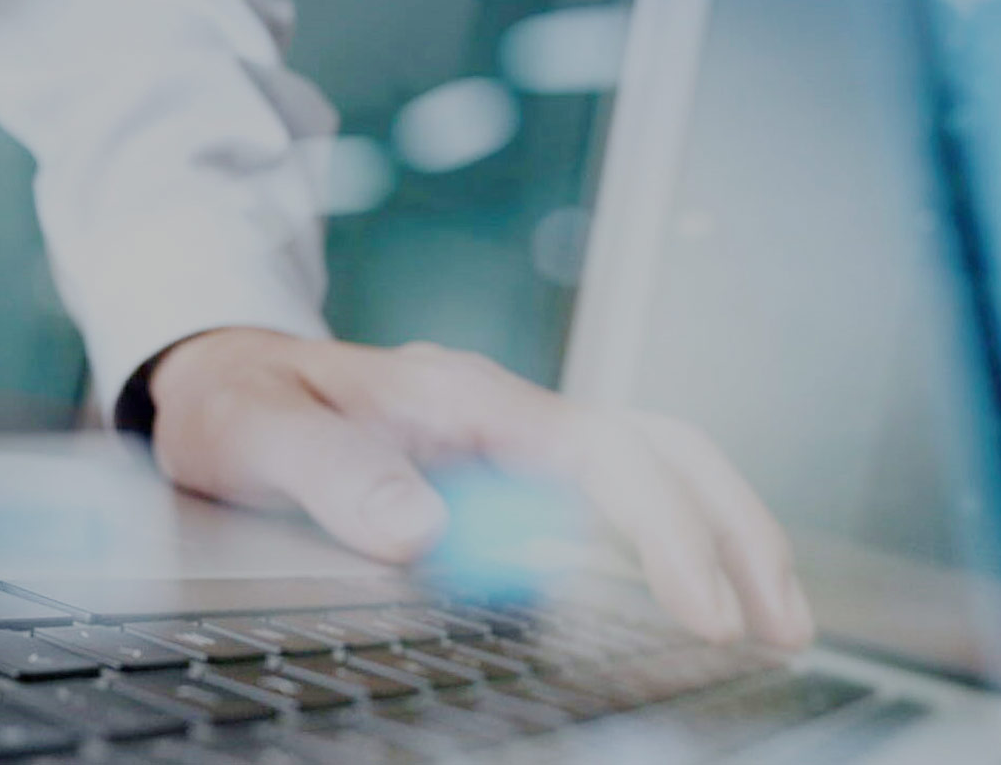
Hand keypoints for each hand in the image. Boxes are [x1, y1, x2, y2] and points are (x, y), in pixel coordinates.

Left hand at [147, 328, 813, 647]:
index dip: (666, 533)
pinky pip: (612, 497)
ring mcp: (510, 442)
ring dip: (721, 532)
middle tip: (780, 625)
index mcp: (463, 397)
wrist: (221, 375)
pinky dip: (672, 540)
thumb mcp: (257, 434)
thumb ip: (333, 475)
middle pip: (660, 449)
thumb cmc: (240, 399)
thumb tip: (425, 533)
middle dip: (735, 530)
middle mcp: (504, 413)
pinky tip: (693, 593)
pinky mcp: (504, 473)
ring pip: (654, 466)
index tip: (701, 610)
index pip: (603, 456)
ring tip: (770, 616)